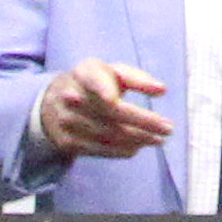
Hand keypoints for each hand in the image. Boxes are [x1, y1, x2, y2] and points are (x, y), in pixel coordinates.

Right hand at [34, 59, 170, 159]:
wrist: (54, 102)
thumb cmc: (95, 84)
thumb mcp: (111, 72)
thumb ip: (137, 78)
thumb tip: (162, 90)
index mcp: (84, 73)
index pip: (93, 80)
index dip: (101, 89)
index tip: (112, 99)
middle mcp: (71, 95)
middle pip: (111, 112)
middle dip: (143, 122)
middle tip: (168, 128)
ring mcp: (67, 121)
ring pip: (108, 133)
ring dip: (138, 139)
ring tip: (158, 140)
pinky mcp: (67, 141)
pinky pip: (99, 149)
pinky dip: (122, 150)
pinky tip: (139, 147)